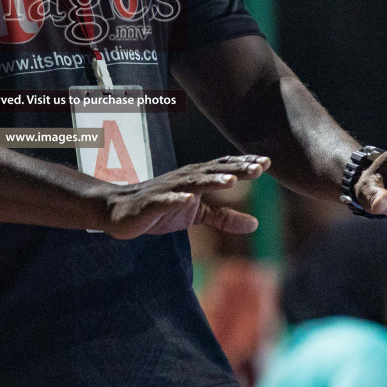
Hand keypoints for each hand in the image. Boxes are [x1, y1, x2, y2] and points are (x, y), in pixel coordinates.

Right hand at [99, 155, 270, 239]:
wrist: (118, 212)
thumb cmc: (159, 209)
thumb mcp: (196, 215)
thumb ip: (224, 218)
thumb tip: (255, 224)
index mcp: (196, 179)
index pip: (224, 168)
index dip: (245, 165)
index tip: (268, 162)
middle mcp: (184, 179)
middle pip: (214, 171)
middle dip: (236, 169)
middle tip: (260, 167)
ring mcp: (167, 190)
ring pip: (193, 183)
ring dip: (212, 180)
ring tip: (231, 180)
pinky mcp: (151, 204)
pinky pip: (165, 200)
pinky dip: (176, 199)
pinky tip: (188, 199)